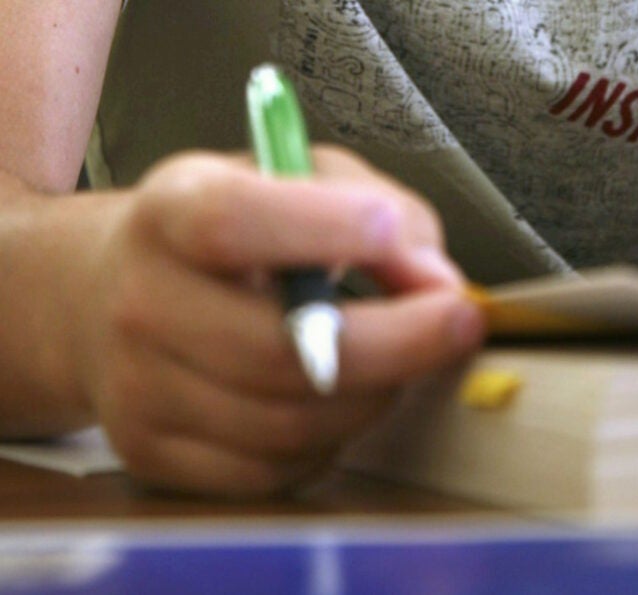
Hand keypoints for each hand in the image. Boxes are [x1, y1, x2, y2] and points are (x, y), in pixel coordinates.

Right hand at [73, 146, 483, 496]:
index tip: (394, 233)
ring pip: (288, 424)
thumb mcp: (303, 181)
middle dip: (397, 343)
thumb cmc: (238, 235)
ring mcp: (138, 389)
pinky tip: (337, 401)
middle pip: (277, 351)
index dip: (321, 229)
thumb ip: (382, 210)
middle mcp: (141, 301)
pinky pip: (272, 472)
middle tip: (459, 321)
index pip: (230, 223)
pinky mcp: (153, 453)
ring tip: (394, 359)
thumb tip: (437, 284)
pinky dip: (329, 441)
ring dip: (371, 396)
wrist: (111, 294)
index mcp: (171, 212)